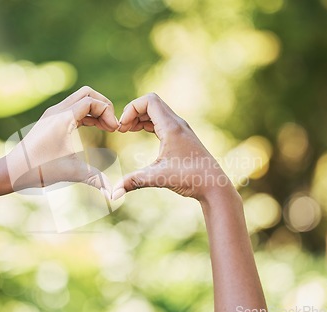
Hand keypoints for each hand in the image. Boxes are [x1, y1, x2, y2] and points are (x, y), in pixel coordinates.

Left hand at [5, 86, 118, 194]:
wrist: (12, 171)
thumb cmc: (39, 171)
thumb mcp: (70, 172)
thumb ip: (94, 179)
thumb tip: (113, 196)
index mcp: (62, 118)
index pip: (92, 102)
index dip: (108, 113)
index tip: (114, 130)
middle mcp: (57, 111)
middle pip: (87, 94)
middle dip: (104, 106)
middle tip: (112, 125)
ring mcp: (52, 114)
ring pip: (80, 99)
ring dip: (96, 110)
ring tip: (107, 128)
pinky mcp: (51, 120)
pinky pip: (74, 108)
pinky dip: (87, 114)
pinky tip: (95, 128)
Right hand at [112, 93, 233, 203]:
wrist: (214, 184)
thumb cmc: (190, 178)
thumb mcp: (158, 178)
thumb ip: (134, 182)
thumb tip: (112, 194)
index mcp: (171, 127)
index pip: (148, 100)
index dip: (131, 109)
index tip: (122, 128)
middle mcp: (177, 123)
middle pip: (151, 103)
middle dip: (133, 112)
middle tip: (122, 129)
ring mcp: (180, 129)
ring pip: (156, 111)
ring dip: (139, 117)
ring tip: (127, 130)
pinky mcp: (181, 136)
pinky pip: (161, 121)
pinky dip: (148, 123)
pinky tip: (139, 132)